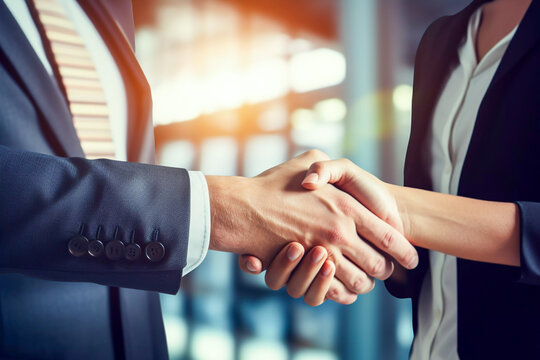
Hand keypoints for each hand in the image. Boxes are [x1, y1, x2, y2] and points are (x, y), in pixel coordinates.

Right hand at [233, 154, 417, 300]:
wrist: (243, 207)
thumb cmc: (273, 183)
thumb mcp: (307, 160)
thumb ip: (330, 164)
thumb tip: (339, 169)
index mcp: (348, 207)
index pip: (389, 236)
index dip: (405, 251)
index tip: (412, 260)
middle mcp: (341, 231)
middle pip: (379, 264)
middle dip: (387, 270)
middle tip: (389, 270)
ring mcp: (324, 254)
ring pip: (360, 282)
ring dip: (365, 284)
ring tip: (366, 280)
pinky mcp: (306, 272)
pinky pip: (336, 292)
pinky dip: (344, 293)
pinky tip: (345, 287)